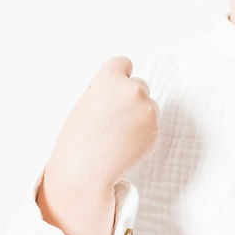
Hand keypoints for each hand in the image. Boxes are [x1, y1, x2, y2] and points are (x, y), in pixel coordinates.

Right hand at [44, 57, 158, 193]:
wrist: (86, 170)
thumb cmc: (78, 139)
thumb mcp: (86, 104)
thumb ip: (106, 92)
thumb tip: (123, 87)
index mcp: (110, 79)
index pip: (124, 63)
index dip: (121, 75)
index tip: (117, 86)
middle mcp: (132, 89)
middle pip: (139, 85)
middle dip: (130, 99)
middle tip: (112, 120)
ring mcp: (147, 109)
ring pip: (147, 106)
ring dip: (138, 117)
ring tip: (116, 135)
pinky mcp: (156, 129)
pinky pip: (151, 125)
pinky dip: (142, 133)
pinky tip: (124, 146)